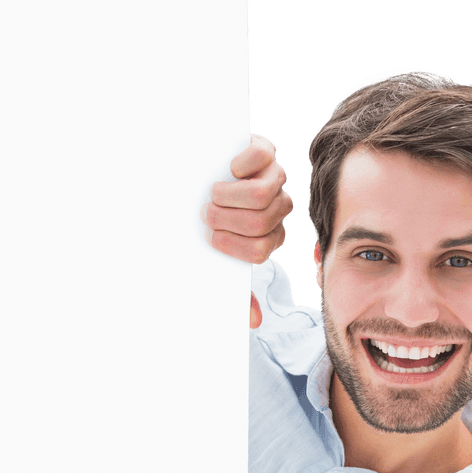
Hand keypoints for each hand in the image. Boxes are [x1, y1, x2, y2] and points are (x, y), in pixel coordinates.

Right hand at [201, 134, 292, 326]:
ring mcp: (273, 178)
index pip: (261, 251)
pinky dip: (243, 166)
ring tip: (212, 195)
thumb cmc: (207, 222)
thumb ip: (237, 287)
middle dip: (226, 222)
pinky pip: (263, 158)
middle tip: (206, 216)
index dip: (233, 247)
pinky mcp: (264, 151)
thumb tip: (254, 321)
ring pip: (264, 195)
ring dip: (230, 197)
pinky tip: (229, 170)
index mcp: (269, 235)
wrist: (195, 176)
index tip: (211, 238)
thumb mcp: (217, 255)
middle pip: (261, 224)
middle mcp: (277, 208)